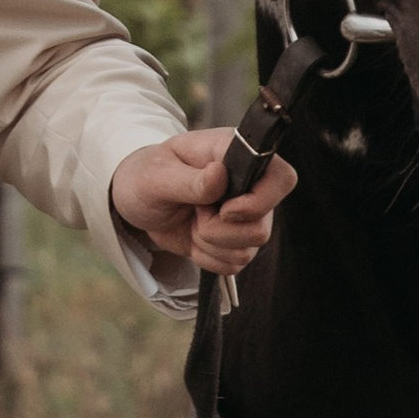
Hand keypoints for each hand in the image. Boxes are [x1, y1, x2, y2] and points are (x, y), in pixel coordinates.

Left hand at [108, 127, 297, 279]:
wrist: (137, 200)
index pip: (281, 178)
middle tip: (194, 212)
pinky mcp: (237, 240)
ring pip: (249, 249)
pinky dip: (208, 257)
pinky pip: (235, 263)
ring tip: (191, 221)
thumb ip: (189, 180)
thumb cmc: (145, 176)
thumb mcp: (157, 176)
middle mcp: (249, 184)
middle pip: (261, 226)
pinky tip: (193, 237)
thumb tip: (220, 175)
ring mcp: (247, 214)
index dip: (258, 202)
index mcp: (235, 153)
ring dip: (210, 244)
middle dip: (219, 230)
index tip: (224, 210)